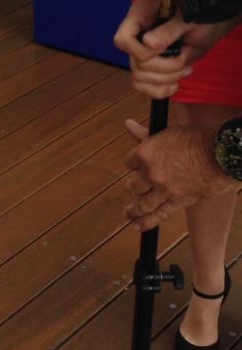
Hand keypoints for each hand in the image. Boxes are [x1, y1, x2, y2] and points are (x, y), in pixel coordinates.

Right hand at [113, 0, 237, 97]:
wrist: (208, 25)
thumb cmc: (199, 15)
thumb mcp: (188, 20)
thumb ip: (169, 30)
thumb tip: (148, 44)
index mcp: (140, 16)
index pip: (122, 39)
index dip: (139, 51)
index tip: (161, 50)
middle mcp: (137, 35)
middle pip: (135, 63)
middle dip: (164, 67)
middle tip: (184, 59)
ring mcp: (141, 52)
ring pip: (139, 78)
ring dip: (167, 78)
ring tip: (185, 68)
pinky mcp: (148, 68)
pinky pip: (142, 87)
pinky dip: (160, 89)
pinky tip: (174, 83)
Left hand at [123, 119, 237, 230]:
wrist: (222, 153)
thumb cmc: (198, 138)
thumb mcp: (169, 132)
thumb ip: (146, 135)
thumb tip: (127, 123)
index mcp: (146, 152)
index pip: (129, 162)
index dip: (134, 163)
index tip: (137, 165)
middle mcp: (151, 173)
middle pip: (134, 185)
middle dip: (134, 186)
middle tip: (134, 188)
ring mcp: (164, 189)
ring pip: (142, 204)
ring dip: (133, 209)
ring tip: (128, 213)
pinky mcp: (178, 202)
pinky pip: (159, 215)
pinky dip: (146, 222)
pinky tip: (137, 225)